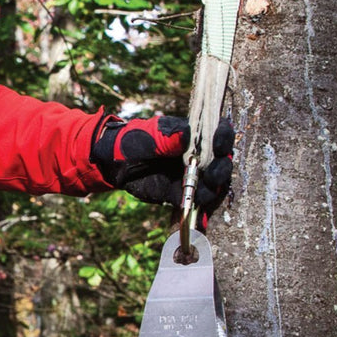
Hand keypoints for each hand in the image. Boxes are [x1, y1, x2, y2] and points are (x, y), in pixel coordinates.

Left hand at [91, 114, 232, 208]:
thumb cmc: (133, 141)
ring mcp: (189, 175)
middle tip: (213, 174)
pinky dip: (198, 201)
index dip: (224, 137)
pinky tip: (197, 201)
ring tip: (206, 191)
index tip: (220, 143)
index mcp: (192, 136)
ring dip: (213, 187)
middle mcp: (196, 156)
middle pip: (220, 161)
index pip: (217, 134)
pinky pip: (194, 198)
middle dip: (221, 167)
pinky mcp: (179, 192)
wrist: (113, 163)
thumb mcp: (150, 135)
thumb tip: (187, 134)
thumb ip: (168, 136)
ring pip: (211, 182)